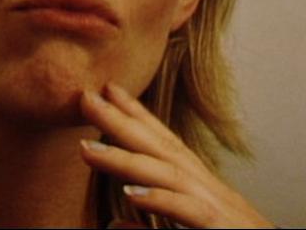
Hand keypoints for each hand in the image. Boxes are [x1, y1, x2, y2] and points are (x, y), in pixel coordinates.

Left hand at [79, 82, 273, 228]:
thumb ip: (150, 229)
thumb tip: (113, 222)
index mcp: (199, 186)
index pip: (163, 143)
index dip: (136, 115)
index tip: (108, 90)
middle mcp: (206, 188)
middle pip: (159, 147)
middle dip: (121, 121)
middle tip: (85, 96)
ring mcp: (214, 206)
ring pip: (166, 174)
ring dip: (125, 159)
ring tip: (86, 149)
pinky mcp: (220, 229)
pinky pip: (188, 212)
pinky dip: (160, 200)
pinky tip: (131, 194)